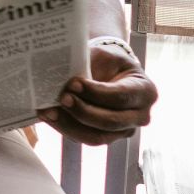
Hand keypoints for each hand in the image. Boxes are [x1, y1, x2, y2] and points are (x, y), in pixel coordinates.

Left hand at [39, 40, 156, 145]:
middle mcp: (140, 115)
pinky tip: (48, 115)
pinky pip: (84, 138)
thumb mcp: (102, 55)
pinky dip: (64, 127)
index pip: (121, 96)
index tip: (73, 83)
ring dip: (69, 124)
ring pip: (96, 136)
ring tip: (48, 110)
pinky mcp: (105, 137)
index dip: (96, 92)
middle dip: (83, 111)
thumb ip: (88, 63)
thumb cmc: (107, 62)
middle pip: (111, 121)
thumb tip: (60, 72)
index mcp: (145, 91)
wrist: (108, 73)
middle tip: (61, 98)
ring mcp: (123, 130)